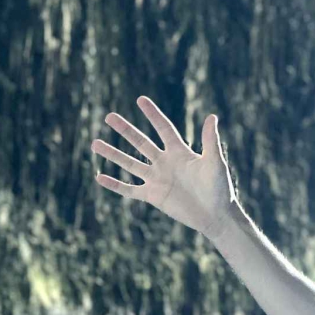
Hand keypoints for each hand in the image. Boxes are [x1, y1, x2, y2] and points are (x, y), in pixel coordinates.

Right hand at [93, 96, 235, 237]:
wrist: (216, 215)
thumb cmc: (220, 188)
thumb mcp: (215, 163)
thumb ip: (210, 141)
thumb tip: (212, 116)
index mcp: (180, 152)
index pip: (163, 128)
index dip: (152, 114)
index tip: (140, 99)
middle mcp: (165, 162)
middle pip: (141, 142)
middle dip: (125, 130)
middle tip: (108, 116)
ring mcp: (157, 179)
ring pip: (130, 164)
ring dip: (113, 154)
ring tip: (94, 143)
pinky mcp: (153, 196)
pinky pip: (130, 189)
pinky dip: (115, 185)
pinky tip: (99, 177)